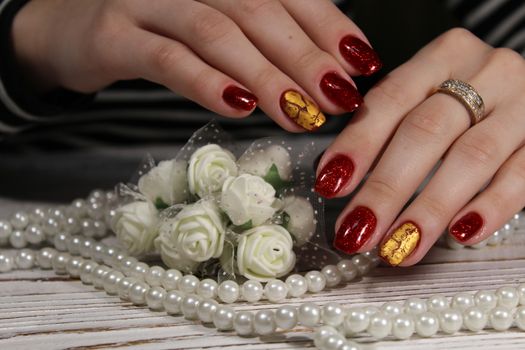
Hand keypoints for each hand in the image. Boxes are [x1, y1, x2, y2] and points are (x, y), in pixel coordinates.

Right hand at [12, 0, 380, 130]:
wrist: (68, 29)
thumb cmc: (154, 34)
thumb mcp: (210, 30)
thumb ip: (258, 44)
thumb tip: (323, 76)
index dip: (329, 27)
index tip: (361, 65)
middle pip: (260, 12)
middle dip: (306, 58)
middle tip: (340, 99)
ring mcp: (149, 2)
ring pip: (218, 32)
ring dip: (265, 75)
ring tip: (300, 111)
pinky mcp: (115, 35)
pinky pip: (167, 58)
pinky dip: (206, 83)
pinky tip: (238, 107)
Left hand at [315, 28, 524, 264]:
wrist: (521, 95)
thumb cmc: (464, 99)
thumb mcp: (426, 95)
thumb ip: (386, 124)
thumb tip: (336, 175)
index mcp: (443, 56)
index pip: (392, 98)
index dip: (359, 143)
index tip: (331, 184)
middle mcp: (485, 72)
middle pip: (427, 131)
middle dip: (386, 188)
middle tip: (358, 231)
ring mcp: (522, 104)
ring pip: (472, 157)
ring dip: (430, 208)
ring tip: (399, 246)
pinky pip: (521, 175)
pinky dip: (490, 207)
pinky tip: (461, 235)